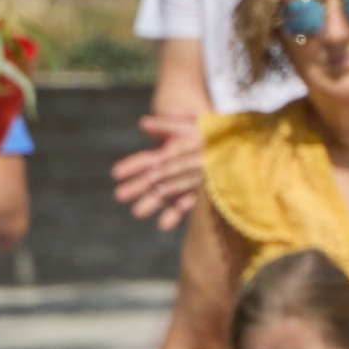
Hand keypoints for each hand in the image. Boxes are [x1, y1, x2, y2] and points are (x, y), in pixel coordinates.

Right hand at [110, 112, 202, 228]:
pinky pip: (187, 205)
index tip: (116, 174)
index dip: (131, 166)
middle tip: (119, 196)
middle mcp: (173, 171)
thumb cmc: (208, 130)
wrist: (232, 143)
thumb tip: (143, 123)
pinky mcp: (199, 196)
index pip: (146, 160)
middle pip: (151, 180)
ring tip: (137, 213)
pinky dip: (175, 214)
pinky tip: (164, 224)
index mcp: (168, 153)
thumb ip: (168, 125)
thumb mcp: (190, 123)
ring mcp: (185, 184)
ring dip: (151, 203)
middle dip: (135, 187)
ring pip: (165, 195)